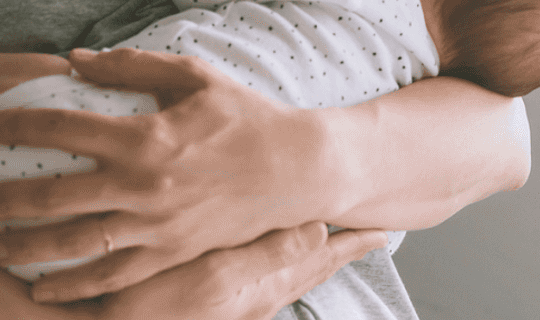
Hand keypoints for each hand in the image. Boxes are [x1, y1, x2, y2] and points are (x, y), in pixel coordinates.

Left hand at [0, 48, 348, 302]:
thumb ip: (131, 65)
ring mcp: (157, 227)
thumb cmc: (242, 116)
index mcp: (145, 136)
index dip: (19, 126)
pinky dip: (73, 288)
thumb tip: (74, 59)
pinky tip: (41, 289)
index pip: (64, 129)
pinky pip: (113, 279)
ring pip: (76, 245)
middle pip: (56, 197)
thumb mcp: (193, 76)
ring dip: (28, 249)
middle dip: (7, 200)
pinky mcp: (172, 255)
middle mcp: (144, 185)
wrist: (296, 169)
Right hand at [98, 222, 387, 319]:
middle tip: (375, 234)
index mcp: (263, 286)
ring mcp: (236, 305)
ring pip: (290, 275)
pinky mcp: (214, 306)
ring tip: (337, 242)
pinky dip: (280, 265)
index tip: (385, 229)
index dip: (352, 242)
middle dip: (343, 250)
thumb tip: (319, 230)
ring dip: (315, 256)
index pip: (321, 258)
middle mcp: (257, 299)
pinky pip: (264, 281)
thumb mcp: (215, 278)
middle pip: (313, 268)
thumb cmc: (154, 310)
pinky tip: (271, 261)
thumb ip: (269, 254)